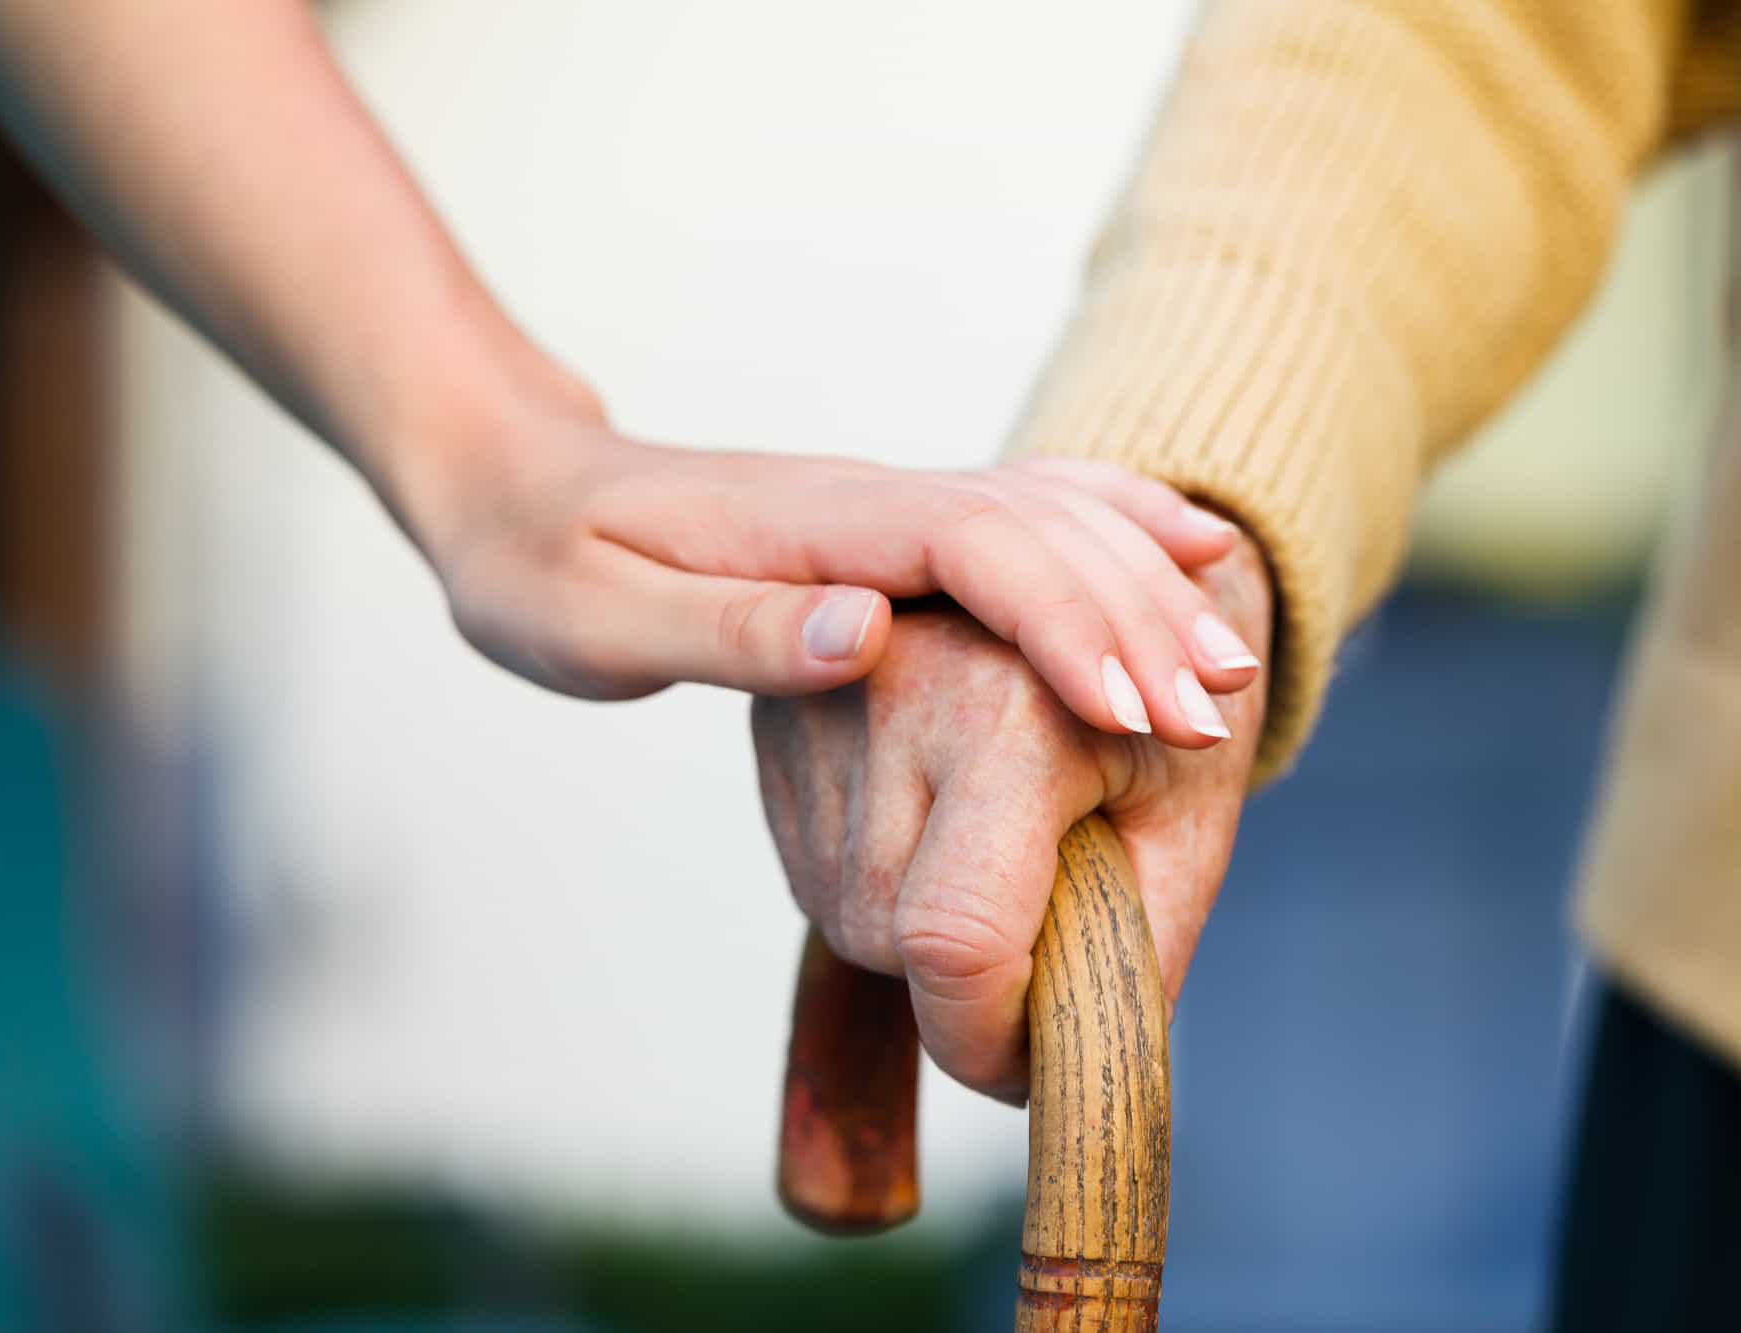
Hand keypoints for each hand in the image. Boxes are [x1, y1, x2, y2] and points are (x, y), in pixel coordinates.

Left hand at [396, 373, 1262, 743]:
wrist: (512, 485)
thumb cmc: (538, 566)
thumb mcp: (599, 621)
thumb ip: (733, 633)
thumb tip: (869, 634)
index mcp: (811, 526)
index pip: (973, 550)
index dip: (1062, 622)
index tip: (1131, 709)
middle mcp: (869, 501)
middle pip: (1037, 533)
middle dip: (1134, 619)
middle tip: (1217, 714)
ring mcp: (886, 507)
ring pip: (1049, 521)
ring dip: (1141, 586)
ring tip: (1228, 664)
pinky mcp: (888, 530)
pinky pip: (1026, 516)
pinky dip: (1114, 528)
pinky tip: (1184, 548)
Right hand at [751, 532, 1272, 1099]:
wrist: (1104, 571)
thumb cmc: (1164, 701)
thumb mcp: (1187, 824)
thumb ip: (1131, 955)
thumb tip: (1057, 1071)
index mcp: (1011, 706)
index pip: (954, 937)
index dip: (986, 1039)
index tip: (1029, 1069)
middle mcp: (890, 683)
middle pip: (891, 938)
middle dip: (967, 983)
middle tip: (1047, 926)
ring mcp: (817, 694)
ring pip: (845, 914)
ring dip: (920, 934)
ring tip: (1001, 851)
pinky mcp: (776, 713)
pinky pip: (815, 869)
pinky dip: (882, 886)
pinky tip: (941, 824)